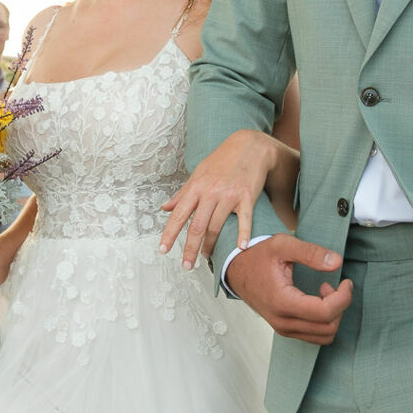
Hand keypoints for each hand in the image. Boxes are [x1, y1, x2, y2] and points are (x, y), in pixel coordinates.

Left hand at [161, 130, 282, 268]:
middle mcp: (211, 192)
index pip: (179, 215)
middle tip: (186, 266)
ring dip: (211, 245)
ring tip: (206, 257)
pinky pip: (244, 220)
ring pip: (216, 226)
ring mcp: (229, 195)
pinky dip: (242, 235)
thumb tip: (165, 208)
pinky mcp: (247, 197)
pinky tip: (239, 248)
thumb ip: (182, 193)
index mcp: (197, 187)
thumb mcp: (199, 173)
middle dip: (189, 249)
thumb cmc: (222, 160)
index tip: (163, 250)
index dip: (170, 234)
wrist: (250, 146)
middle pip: (197, 226)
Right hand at [222, 235, 351, 344]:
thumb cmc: (258, 256)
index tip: (346, 282)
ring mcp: (284, 329)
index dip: (344, 297)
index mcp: (283, 302)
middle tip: (334, 284)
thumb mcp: (283, 245)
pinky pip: (315, 336)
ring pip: (324, 336)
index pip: (325, 312)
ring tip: (325, 292)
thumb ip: (310, 252)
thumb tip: (336, 262)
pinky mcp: (286, 330)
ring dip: (334, 315)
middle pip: (329, 327)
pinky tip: (317, 300)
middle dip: (340, 305)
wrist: (237, 270)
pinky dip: (325, 321)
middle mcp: (283, 321)